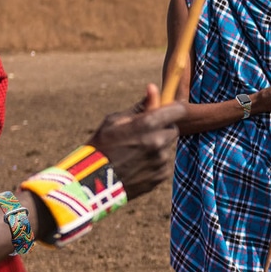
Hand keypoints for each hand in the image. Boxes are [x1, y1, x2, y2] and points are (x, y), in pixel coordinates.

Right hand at [89, 84, 184, 198]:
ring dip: (157, 147)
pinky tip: (136, 165)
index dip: (175, 109)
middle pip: (172, 130)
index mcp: (148, 124)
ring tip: (134, 153)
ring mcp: (161, 161)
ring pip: (166, 148)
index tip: (172, 108)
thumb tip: (154, 88)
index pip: (177, 111)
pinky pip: (163, 164)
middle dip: (162, 129)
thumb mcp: (115, 121)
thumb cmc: (101, 147)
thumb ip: (140, 107)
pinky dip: (154, 163)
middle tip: (143, 133)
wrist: (93, 183)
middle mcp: (158, 142)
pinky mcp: (160, 176)